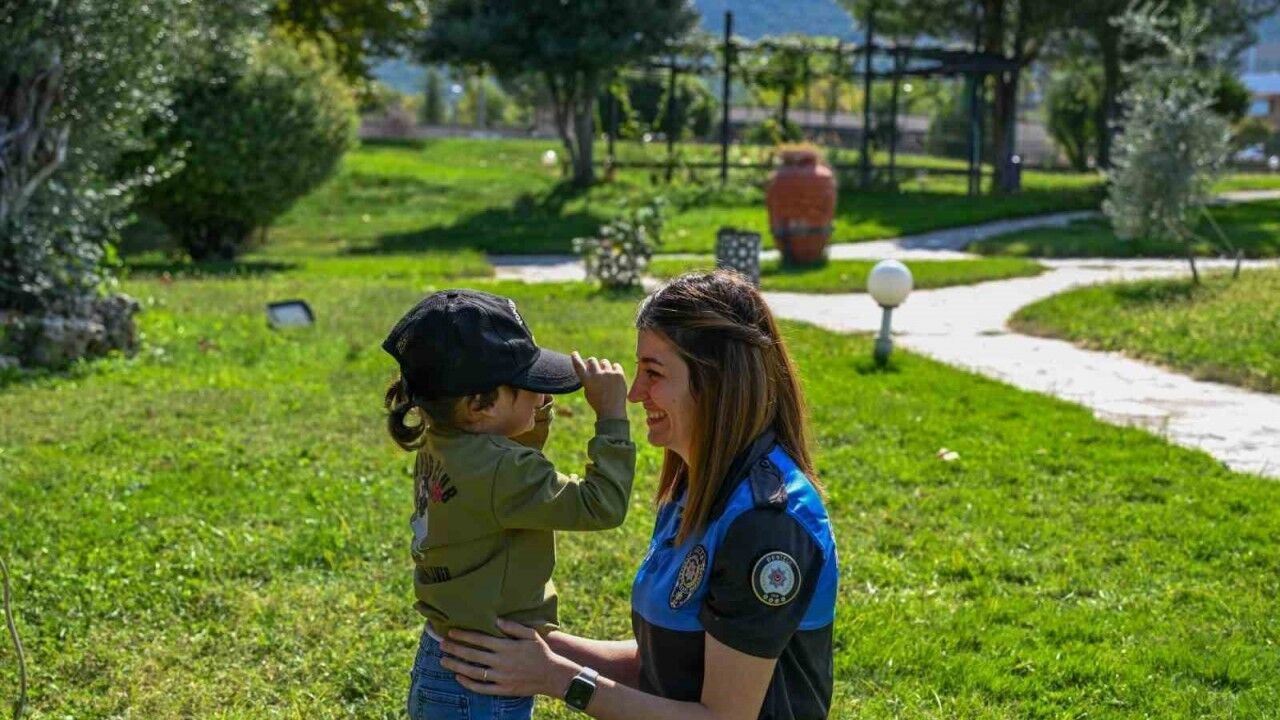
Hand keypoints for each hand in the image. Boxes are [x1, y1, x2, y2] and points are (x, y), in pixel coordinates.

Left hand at [439, 619, 579, 698]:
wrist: (551, 675)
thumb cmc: (540, 652)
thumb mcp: (530, 634)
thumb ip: (512, 626)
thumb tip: (496, 619)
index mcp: (506, 646)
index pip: (479, 639)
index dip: (464, 635)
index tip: (451, 632)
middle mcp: (501, 661)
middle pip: (472, 654)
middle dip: (454, 648)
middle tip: (442, 644)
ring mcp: (500, 676)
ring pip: (472, 671)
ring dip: (456, 665)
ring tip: (443, 661)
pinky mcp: (502, 689)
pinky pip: (481, 687)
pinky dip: (468, 683)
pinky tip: (458, 677)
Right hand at [572, 351, 626, 420]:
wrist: (612, 411)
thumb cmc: (598, 402)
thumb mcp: (588, 391)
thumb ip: (588, 378)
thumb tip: (591, 367)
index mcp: (586, 380)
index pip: (578, 365)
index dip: (575, 358)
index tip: (574, 353)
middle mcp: (596, 375)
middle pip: (592, 360)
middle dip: (593, 364)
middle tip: (596, 371)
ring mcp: (608, 374)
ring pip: (604, 362)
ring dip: (604, 367)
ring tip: (607, 378)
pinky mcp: (618, 374)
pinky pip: (615, 365)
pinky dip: (614, 370)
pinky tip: (614, 379)